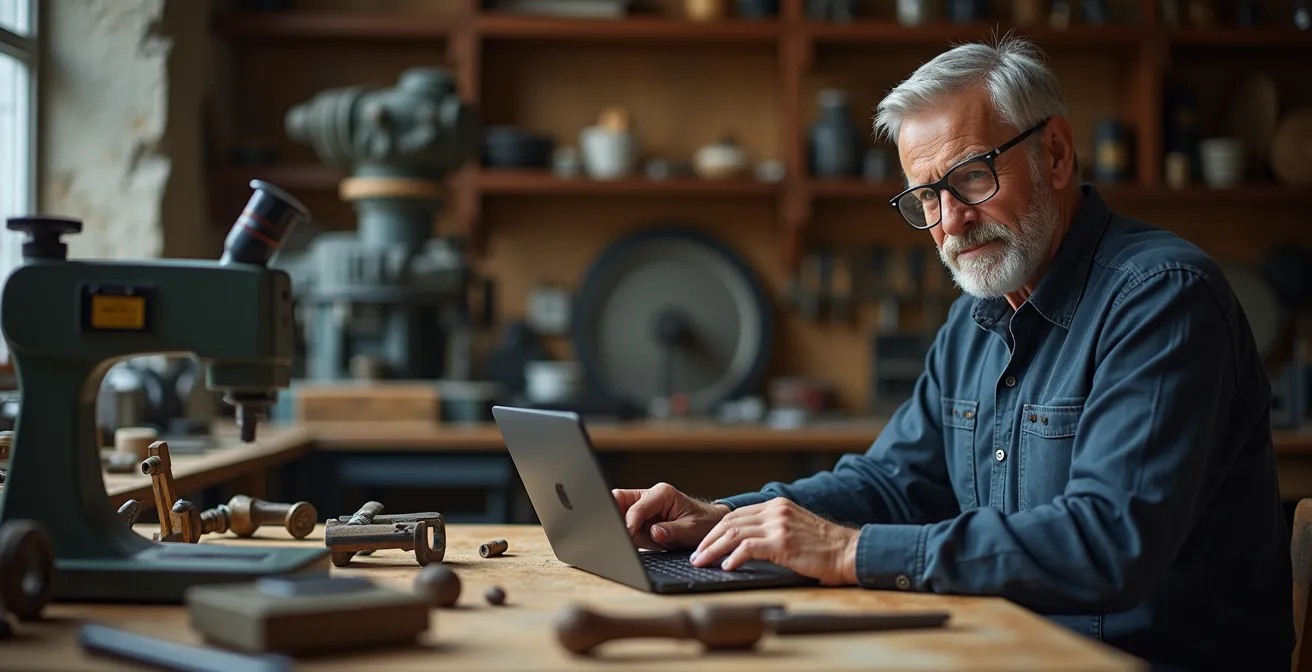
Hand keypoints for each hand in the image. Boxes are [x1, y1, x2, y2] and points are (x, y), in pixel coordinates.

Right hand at [612, 482, 729, 550]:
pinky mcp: (642, 517)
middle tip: (617, 536)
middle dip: (615, 516)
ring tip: (626, 541)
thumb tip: (654, 532)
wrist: (709, 524)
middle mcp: (650, 496)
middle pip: (619, 500)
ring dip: (621, 526)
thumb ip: (671, 531)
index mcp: (662, 493)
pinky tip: (629, 542)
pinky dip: (624, 532)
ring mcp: (644, 506)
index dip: (629, 524)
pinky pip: (626, 523)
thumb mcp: (690, 529)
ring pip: (619, 511)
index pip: (637, 507)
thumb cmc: (703, 523)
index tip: (626, 537)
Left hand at [690, 497, 859, 585]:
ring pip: (734, 534)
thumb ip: (773, 529)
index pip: (736, 515)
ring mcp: (779, 525)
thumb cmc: (824, 547)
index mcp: (777, 506)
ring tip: (702, 562)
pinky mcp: (783, 542)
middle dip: (709, 539)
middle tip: (696, 554)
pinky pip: (748, 547)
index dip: (717, 530)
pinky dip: (733, 557)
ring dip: (714, 549)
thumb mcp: (795, 528)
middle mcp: (775, 511)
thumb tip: (745, 544)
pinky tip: (726, 566)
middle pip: (730, 522)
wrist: (849, 551)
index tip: (704, 544)